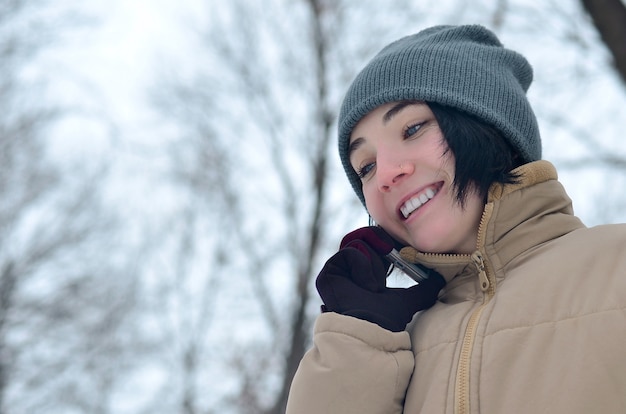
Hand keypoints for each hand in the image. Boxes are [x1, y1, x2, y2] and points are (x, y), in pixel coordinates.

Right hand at [316, 227, 444, 331]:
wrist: (372, 332)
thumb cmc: (386, 322)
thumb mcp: (408, 300)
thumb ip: (423, 289)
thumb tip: (439, 279)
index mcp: (365, 274)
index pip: (373, 243)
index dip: (387, 241)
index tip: (402, 248)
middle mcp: (348, 270)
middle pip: (363, 236)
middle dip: (381, 241)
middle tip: (391, 251)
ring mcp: (337, 271)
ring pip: (357, 242)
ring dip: (373, 262)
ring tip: (376, 285)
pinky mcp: (328, 272)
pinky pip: (349, 252)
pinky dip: (362, 266)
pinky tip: (367, 286)